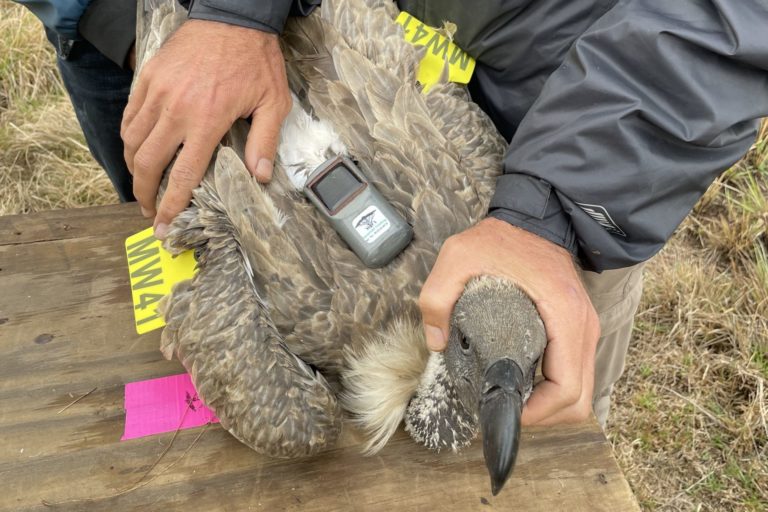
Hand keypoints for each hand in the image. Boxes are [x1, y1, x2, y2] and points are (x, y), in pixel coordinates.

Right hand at [121, 19, 290, 237]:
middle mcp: (176, 109)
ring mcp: (158, 91)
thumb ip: (265, 141)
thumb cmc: (257, 60)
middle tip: (148, 210)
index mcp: (207, 121)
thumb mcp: (274, 102)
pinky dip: (129, 136)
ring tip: (142, 183)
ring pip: (132, 139)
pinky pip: (130, 114)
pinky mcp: (149, 76)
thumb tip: (260, 177)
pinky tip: (137, 148)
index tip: (162, 226)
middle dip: (143, 193)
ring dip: (133, 168)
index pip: (183, 175)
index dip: (170, 205)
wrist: (234, 16)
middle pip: (147, 162)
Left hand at [418, 218, 599, 424]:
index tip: (505, 411)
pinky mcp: (578, 330)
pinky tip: (523, 382)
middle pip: (580, 399)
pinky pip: (575, 373)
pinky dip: (554, 389)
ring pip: (581, 391)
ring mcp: (585, 329)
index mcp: (563, 315)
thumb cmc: (501, 237)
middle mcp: (584, 327)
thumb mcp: (457, 257)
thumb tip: (436, 342)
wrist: (534, 217)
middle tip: (504, 409)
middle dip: (543, 416)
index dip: (538, 413)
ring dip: (550, 406)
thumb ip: (437, 297)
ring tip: (511, 399)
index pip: (567, 388)